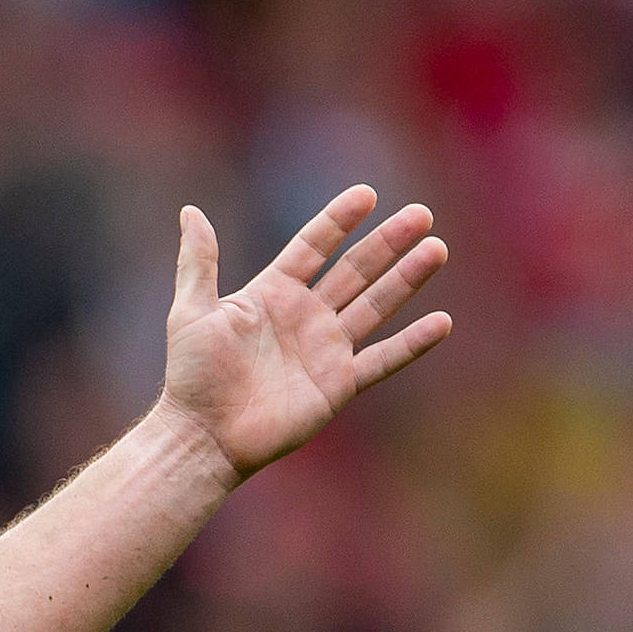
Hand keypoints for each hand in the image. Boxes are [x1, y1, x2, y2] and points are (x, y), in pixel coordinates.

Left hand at [158, 185, 451, 481]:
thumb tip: (190, 212)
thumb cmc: (192, 377)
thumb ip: (198, 263)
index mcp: (273, 293)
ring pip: (376, 306)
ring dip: (406, 279)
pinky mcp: (338, 385)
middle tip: (421, 215)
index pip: (314, 247)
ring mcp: (325, 350)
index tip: (367, 194)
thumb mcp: (191, 312)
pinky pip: (383, 359)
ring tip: (436, 249)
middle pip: (355, 270)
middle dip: (388, 242)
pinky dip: (413, 344)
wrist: (203, 436)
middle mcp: (305, 316)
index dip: (339, 221)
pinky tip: (442, 322)